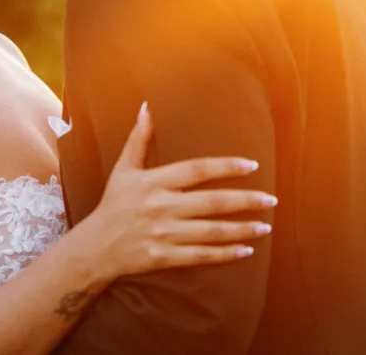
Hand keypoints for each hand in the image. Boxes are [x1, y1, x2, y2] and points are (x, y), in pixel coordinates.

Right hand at [80, 102, 274, 281]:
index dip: (225, 166)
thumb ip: (139, 139)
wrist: (94, 247)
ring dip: (241, 229)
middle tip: (271, 200)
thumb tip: (148, 107)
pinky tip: (245, 251)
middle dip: (245, 201)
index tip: (251, 165)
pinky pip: (201, 256)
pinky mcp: (164, 257)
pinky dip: (225, 254)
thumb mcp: (123, 169)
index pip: (196, 170)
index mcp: (152, 182)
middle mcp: (160, 206)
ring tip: (265, 226)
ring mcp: (163, 233)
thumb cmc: (113, 204)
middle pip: (211, 202)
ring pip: (211, 231)